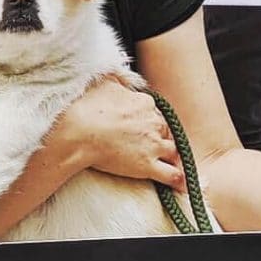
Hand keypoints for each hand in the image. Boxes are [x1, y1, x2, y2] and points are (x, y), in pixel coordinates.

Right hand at [53, 78, 184, 190]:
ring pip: (172, 151)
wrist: (78, 133)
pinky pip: (172, 174)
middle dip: (158, 137)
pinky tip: (182, 184)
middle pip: (165, 131)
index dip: (147, 121)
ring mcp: (153, 145)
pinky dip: (179, 180)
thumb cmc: (86, 108)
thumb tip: (119, 76)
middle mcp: (154, 122)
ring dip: (170, 156)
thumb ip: (116, 80)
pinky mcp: (148, 165)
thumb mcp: (103, 84)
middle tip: (148, 144)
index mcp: (145, 103)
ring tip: (169, 163)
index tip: (140, 127)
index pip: (154, 112)